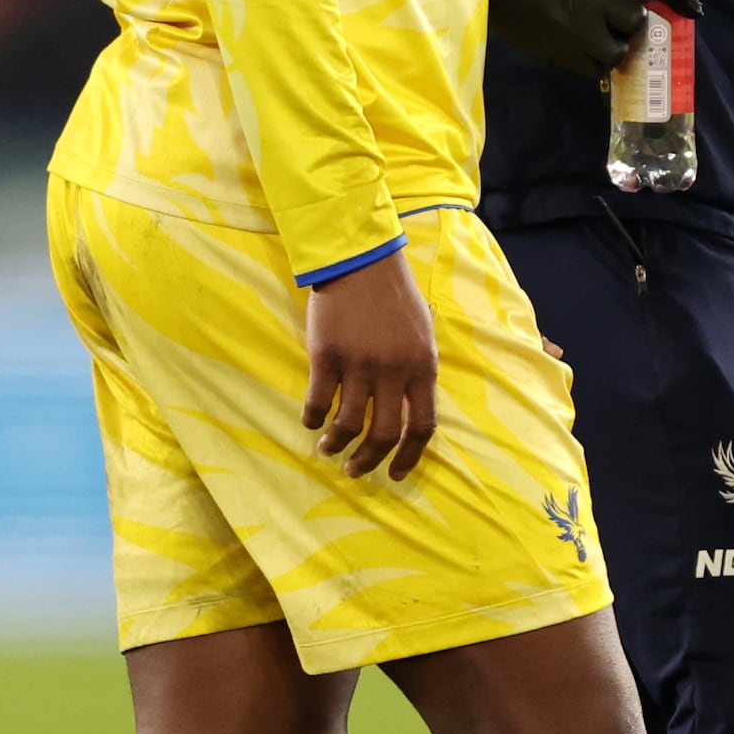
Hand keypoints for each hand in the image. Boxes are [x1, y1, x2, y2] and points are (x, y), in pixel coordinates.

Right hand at [302, 253, 439, 478]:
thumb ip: (419, 373)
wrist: (361, 260)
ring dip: (337, 444)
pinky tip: (310, 423)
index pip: (421, 426)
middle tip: (355, 470)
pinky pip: (318, 401)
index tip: (395, 474)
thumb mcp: (423, 335)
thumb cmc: (394, 296)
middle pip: (383, 434)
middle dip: (368, 460)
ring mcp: (359, 364)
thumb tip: (409, 414)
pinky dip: (313, 419)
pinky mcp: (327, 355)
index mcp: (423, 367)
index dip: (409, 457)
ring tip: (328, 450)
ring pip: (349, 423)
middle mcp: (393, 371)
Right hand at [490, 0, 700, 81]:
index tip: (695, 8)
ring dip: (614, 47)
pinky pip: (593, 69)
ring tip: (599, 38)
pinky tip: (583, 50)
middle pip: (637, 21)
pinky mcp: (563, 53)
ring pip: (617, 52)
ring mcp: (582, 30)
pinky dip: (594, 62)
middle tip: (619, 20)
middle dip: (632, 23)